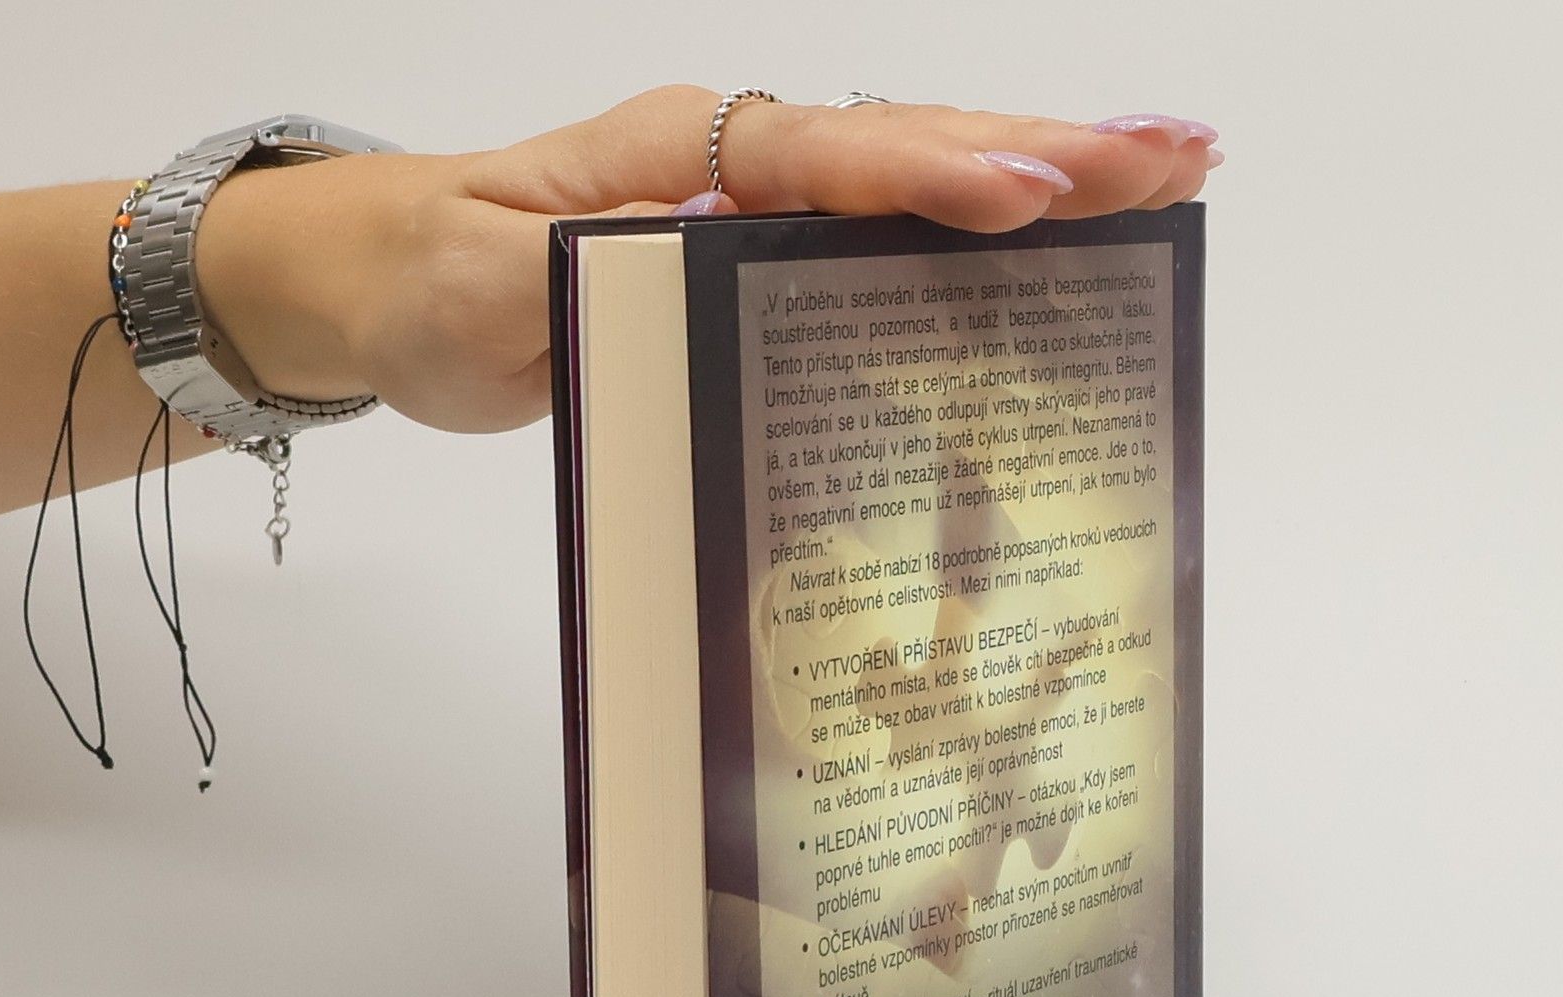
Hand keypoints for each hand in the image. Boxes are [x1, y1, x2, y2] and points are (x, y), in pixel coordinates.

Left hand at [197, 87, 1220, 436]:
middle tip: (1182, 155)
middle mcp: (734, 161)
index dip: (932, 179)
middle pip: (913, 141)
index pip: (827, 159)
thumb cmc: (427, 280)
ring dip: (1048, 175)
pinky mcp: (760, 255)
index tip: (1034, 199)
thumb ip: (596, 275)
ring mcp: (755, 205)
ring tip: (1171, 172)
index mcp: (678, 155)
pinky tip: (1057, 245)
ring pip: (920, 176)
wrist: (380, 285)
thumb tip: (720, 258)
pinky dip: (981, 238)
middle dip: (1050, 149)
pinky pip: (889, 238)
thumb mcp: (486, 289)